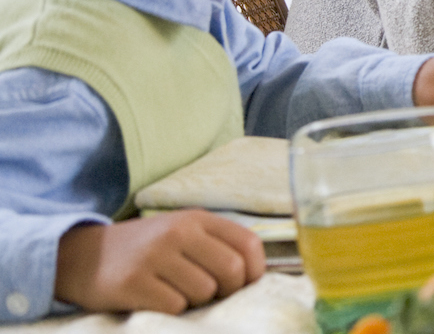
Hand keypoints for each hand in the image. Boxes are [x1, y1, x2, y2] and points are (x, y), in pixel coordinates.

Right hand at [53, 211, 264, 314]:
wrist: (81, 256)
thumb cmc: (145, 250)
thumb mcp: (182, 233)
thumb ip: (218, 245)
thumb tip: (255, 277)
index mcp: (197, 219)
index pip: (249, 244)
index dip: (254, 271)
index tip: (243, 284)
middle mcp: (177, 233)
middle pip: (231, 271)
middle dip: (227, 291)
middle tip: (208, 294)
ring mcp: (154, 257)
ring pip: (204, 292)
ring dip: (195, 301)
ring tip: (174, 291)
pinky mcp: (133, 283)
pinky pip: (174, 306)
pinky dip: (171, 310)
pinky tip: (154, 299)